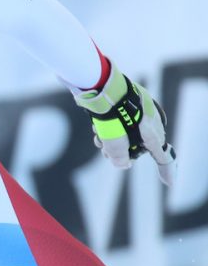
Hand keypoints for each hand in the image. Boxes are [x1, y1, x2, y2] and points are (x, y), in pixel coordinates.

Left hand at [75, 60, 176, 184]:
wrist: (100, 84)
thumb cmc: (110, 113)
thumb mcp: (112, 141)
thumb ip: (118, 157)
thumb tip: (122, 163)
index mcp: (151, 131)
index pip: (161, 155)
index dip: (165, 170)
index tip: (168, 182)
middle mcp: (150, 119)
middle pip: (141, 143)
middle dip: (123, 150)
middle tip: (106, 152)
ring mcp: (141, 107)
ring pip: (129, 130)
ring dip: (113, 137)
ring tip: (98, 137)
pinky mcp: (129, 99)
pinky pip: (124, 117)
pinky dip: (113, 125)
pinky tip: (97, 126)